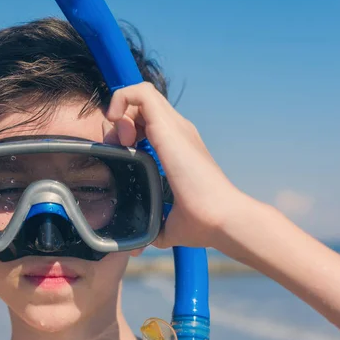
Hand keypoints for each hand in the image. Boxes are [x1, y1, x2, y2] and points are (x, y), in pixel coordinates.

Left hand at [106, 82, 245, 248]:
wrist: (221, 219)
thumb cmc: (201, 222)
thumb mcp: (166, 223)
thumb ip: (152, 228)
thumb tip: (137, 247)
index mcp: (176, 147)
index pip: (147, 122)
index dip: (126, 131)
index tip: (121, 154)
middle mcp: (177, 131)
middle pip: (141, 106)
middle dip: (119, 122)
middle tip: (118, 148)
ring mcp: (175, 126)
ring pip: (141, 94)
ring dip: (121, 111)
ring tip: (121, 140)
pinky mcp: (169, 127)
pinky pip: (141, 92)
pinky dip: (122, 99)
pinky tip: (117, 124)